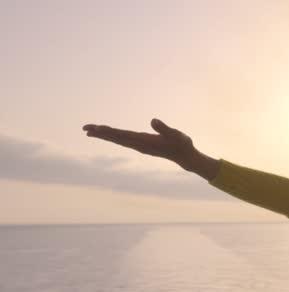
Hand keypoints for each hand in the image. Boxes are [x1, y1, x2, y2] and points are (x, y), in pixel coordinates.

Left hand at [82, 119, 197, 166]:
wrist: (185, 157)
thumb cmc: (182, 144)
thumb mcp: (176, 134)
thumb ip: (164, 128)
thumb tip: (152, 120)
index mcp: (145, 141)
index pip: (122, 135)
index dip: (109, 131)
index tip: (96, 129)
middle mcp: (139, 145)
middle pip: (116, 138)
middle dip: (100, 133)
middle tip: (85, 129)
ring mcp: (139, 146)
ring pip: (118, 140)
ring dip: (104, 135)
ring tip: (89, 132)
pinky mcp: (141, 145)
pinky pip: (123, 141)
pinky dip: (113, 137)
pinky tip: (107, 135)